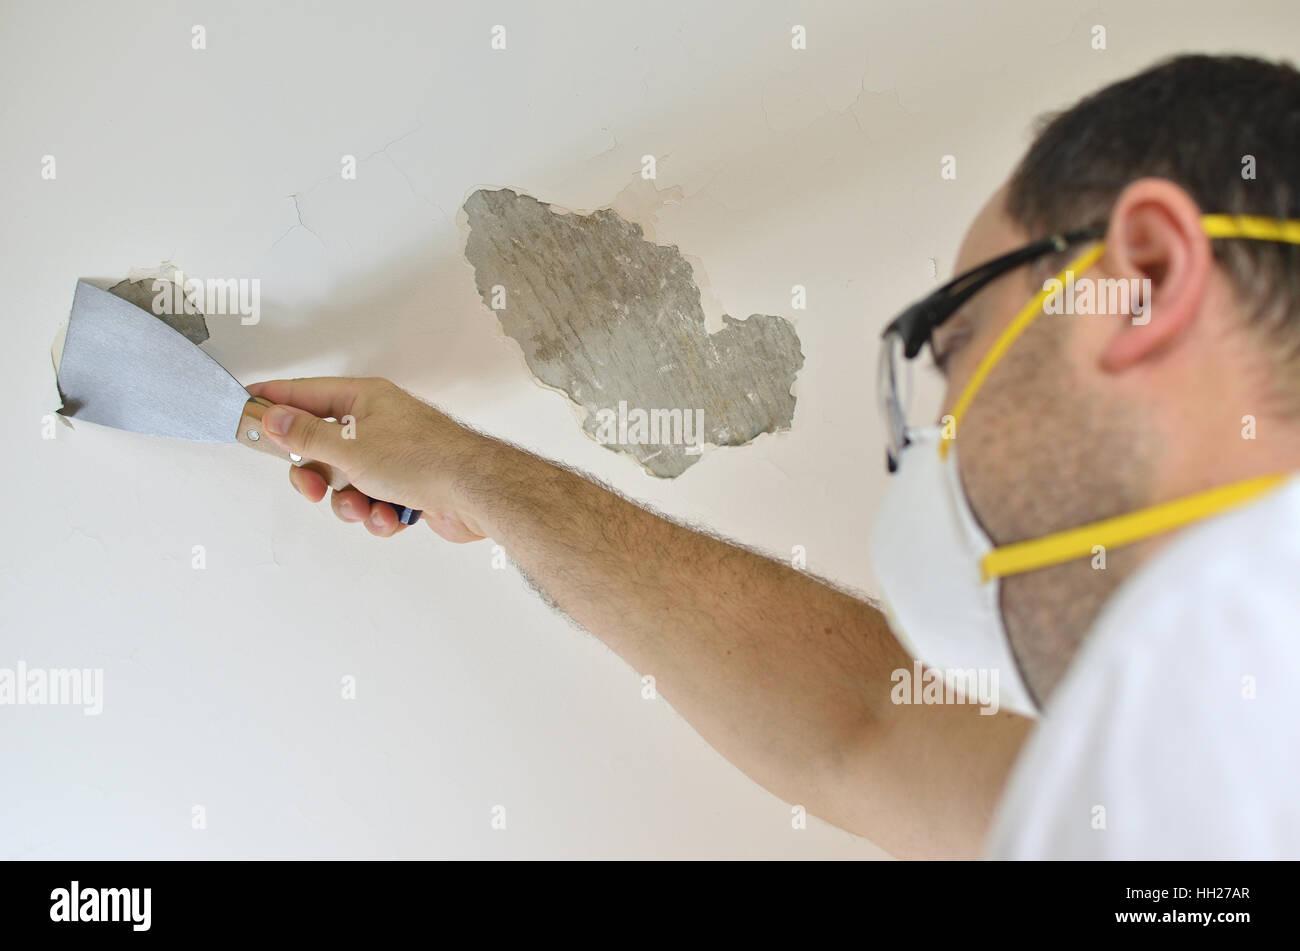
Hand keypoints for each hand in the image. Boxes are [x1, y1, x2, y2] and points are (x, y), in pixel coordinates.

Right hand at [245, 377, 486, 541]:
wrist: (475, 493)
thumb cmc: (424, 459)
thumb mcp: (350, 448)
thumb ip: (305, 436)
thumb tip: (272, 416)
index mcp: (365, 399)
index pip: (306, 393)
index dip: (274, 401)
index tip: (245, 408)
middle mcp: (379, 423)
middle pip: (322, 448)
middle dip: (315, 476)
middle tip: (313, 489)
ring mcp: (394, 456)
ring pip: (346, 483)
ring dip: (350, 503)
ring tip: (366, 507)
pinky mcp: (407, 487)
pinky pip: (373, 503)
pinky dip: (378, 514)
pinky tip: (393, 515)